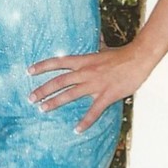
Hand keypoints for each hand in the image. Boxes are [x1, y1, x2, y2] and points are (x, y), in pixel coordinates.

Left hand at [27, 43, 154, 132]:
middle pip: (59, 81)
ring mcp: (95, 84)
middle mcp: (86, 72)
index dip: (42, 66)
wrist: (139, 59)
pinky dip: (85, 121)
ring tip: (43, 109)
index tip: (29, 71)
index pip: (58, 62)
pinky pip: (94, 111)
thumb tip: (97, 38)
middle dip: (43, 90)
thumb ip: (97, 46)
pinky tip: (77, 129)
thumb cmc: (122, 55)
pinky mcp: (107, 95)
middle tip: (30, 98)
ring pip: (70, 94)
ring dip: (55, 102)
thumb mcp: (105, 49)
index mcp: (84, 61)